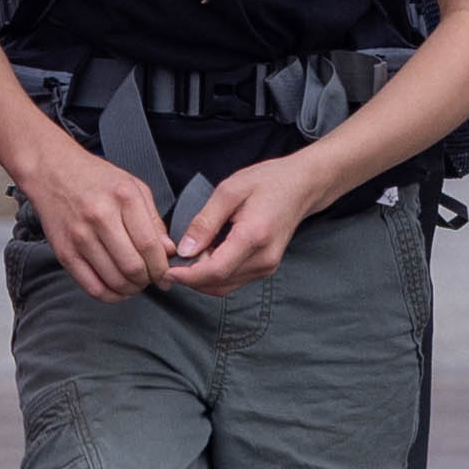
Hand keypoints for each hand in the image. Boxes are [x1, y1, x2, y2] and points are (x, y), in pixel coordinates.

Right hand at [17, 133, 174, 301]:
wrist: (51, 171)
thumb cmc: (94, 177)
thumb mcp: (133, 186)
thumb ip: (153, 220)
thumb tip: (168, 251)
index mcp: (123, 198)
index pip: (150, 245)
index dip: (162, 267)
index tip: (166, 274)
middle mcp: (100, 217)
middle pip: (133, 267)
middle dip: (148, 280)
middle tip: (151, 279)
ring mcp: (80, 236)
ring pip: (114, 280)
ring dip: (131, 289)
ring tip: (135, 283)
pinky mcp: (64, 252)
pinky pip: (91, 286)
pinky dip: (109, 295)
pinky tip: (116, 288)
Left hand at [167, 154, 322, 287]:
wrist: (301, 186)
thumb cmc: (267, 182)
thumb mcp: (229, 191)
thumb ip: (205, 222)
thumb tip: (184, 250)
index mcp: (253, 237)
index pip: (215, 271)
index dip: (188, 276)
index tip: (167, 270)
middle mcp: (263, 259)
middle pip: (218, 283)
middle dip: (191, 278)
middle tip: (172, 261)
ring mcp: (267, 266)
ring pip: (225, 286)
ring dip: (202, 278)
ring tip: (188, 257)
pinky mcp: (266, 268)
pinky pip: (234, 280)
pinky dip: (215, 275)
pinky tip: (206, 256)